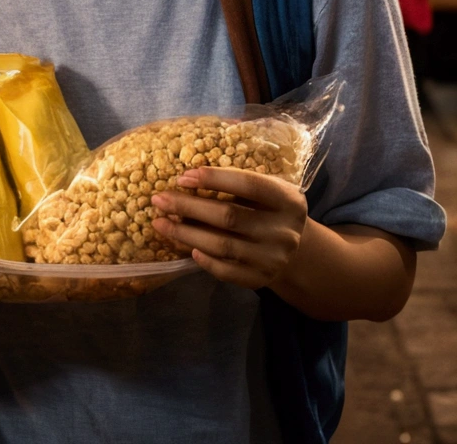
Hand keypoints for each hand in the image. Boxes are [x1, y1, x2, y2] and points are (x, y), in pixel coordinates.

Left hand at [150, 167, 307, 289]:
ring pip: (222, 245)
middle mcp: (283, 231)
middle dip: (189, 206)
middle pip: (228, 217)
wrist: (297, 250)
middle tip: (159, 200)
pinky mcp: (260, 279)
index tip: (183, 177)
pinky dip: (205, 259)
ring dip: (186, 233)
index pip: (249, 185)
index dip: (215, 179)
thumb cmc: (271, 209)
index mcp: (288, 200)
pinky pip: (226, 271)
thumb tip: (189, 179)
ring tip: (161, 223)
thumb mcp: (269, 189)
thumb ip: (239, 183)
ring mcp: (272, 258)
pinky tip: (188, 248)